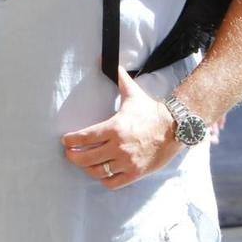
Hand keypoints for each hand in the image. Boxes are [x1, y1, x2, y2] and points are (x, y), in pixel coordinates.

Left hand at [61, 70, 179, 187]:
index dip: (71, 140)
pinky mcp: (135, 173)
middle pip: (86, 158)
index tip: (66, 140)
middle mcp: (119, 147)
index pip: (84, 138)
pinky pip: (112, 182)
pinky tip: (102, 172)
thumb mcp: (133, 94)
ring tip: (84, 163)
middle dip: (73, 157)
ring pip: (97, 172)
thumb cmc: (151, 111)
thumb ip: (118, 78)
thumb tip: (106, 59)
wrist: (175, 127)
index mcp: (115, 127)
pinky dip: (104, 179)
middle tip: (69, 153)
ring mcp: (127, 162)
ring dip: (87, 168)